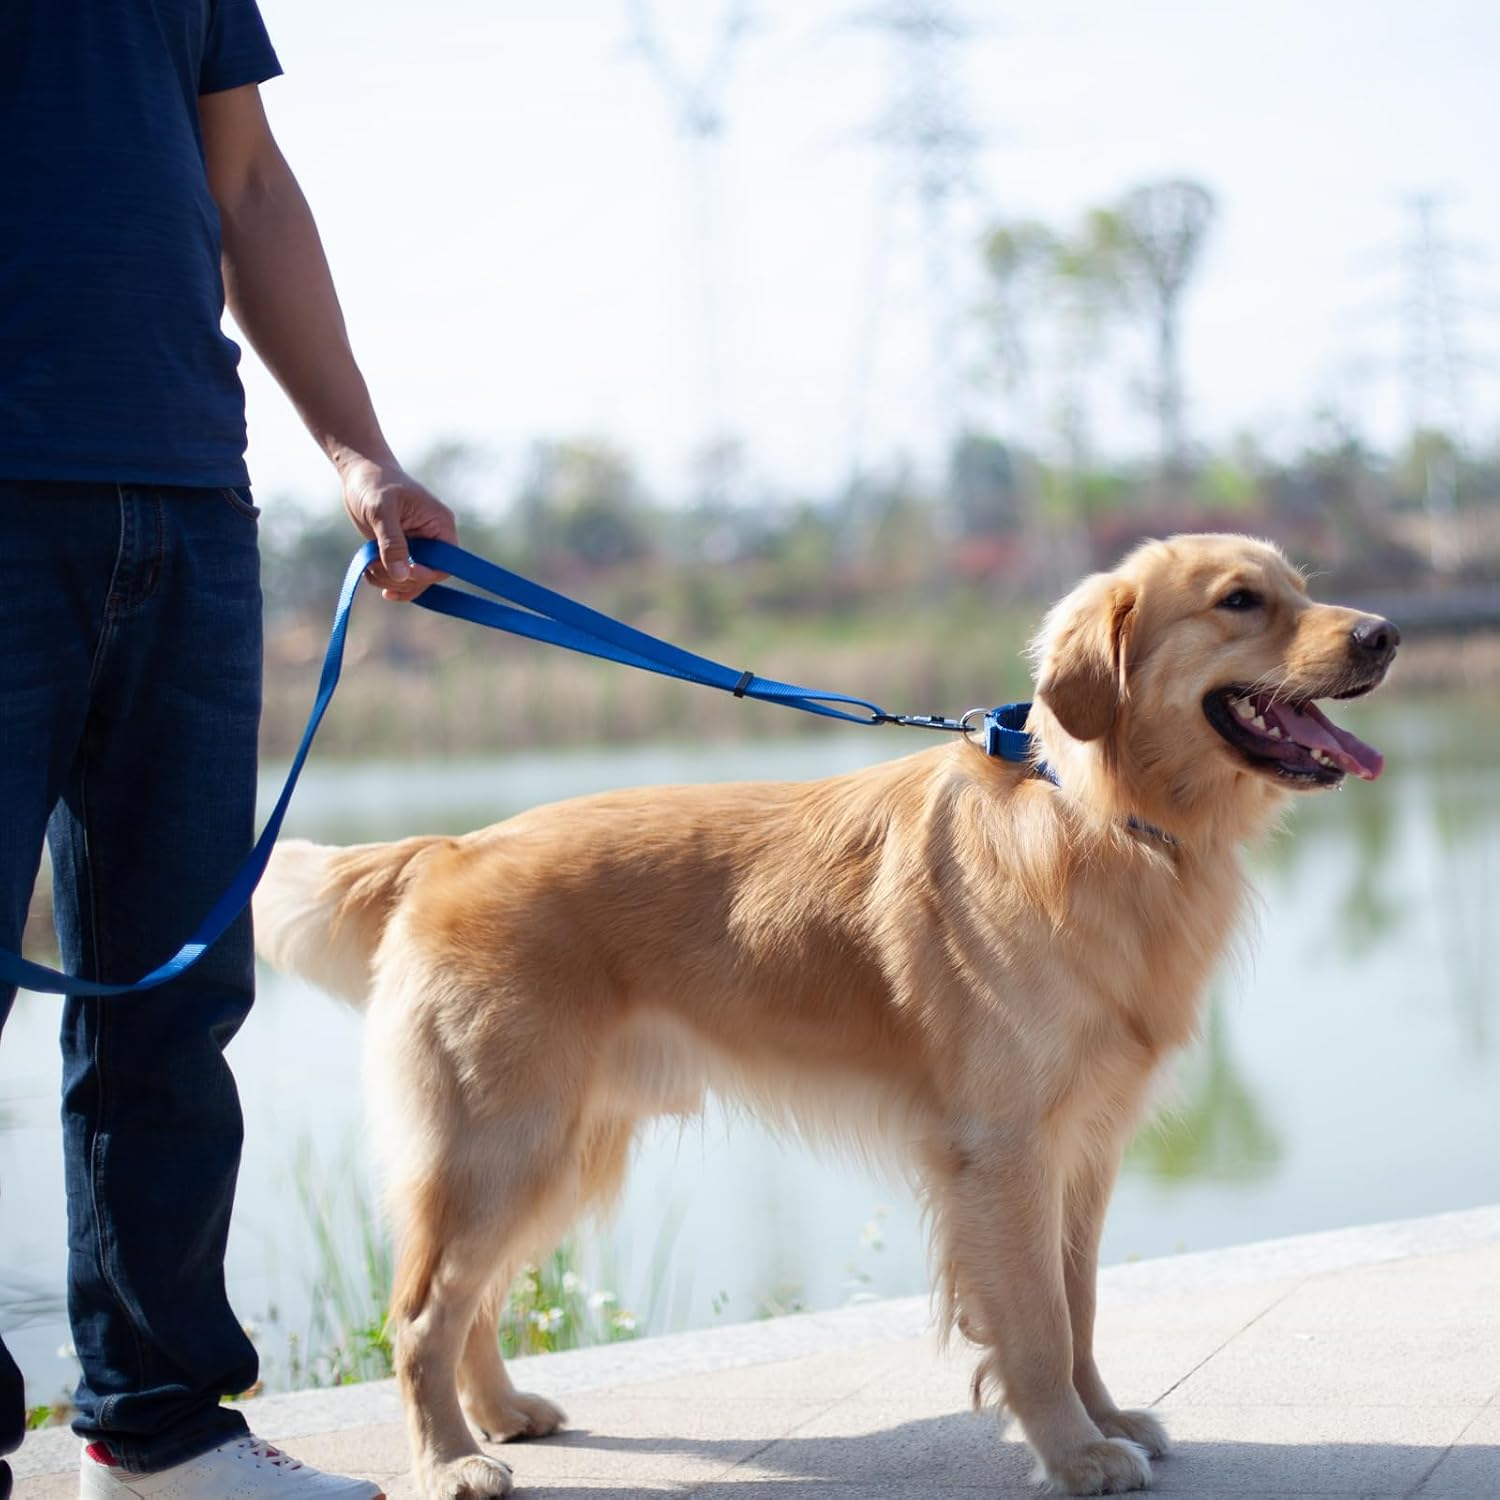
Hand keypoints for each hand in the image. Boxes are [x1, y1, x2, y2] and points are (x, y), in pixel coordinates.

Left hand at [340, 458, 457, 601]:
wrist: (361, 472)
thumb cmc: (375, 484)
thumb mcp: (382, 511)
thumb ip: (392, 543)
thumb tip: (402, 575)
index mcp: (440, 524)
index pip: (445, 562)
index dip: (427, 573)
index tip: (404, 571)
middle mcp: (433, 538)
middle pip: (428, 575)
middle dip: (402, 579)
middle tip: (375, 569)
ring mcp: (418, 545)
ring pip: (412, 579)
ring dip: (390, 580)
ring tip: (369, 567)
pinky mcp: (402, 550)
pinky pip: (400, 574)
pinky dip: (386, 579)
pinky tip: (372, 576)